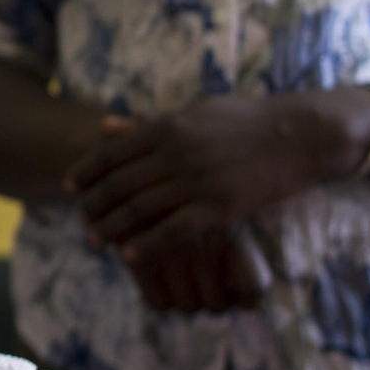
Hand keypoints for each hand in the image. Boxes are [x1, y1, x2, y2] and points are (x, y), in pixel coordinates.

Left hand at [68, 94, 356, 310]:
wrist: (299, 133)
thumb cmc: (245, 120)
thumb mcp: (193, 113)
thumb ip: (146, 124)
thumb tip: (103, 126)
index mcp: (167, 127)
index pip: (111, 153)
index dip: (86, 172)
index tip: (70, 188)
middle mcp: (176, 153)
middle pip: (119, 183)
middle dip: (94, 204)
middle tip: (79, 220)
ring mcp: (197, 180)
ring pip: (140, 209)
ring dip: (112, 228)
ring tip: (95, 241)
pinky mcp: (220, 206)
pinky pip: (173, 230)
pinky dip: (147, 245)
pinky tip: (129, 256)